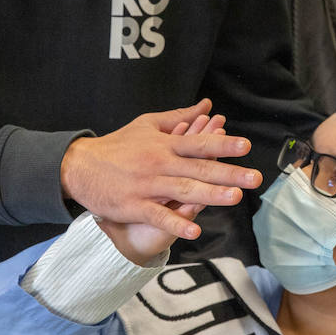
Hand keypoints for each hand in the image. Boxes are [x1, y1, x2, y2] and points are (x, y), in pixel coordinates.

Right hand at [61, 99, 260, 240]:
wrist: (80, 166)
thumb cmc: (116, 145)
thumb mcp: (147, 125)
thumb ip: (179, 117)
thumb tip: (206, 105)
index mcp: (164, 144)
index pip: (198, 143)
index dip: (222, 144)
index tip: (245, 147)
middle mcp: (159, 163)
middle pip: (198, 168)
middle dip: (229, 173)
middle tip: (254, 178)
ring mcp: (147, 185)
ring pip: (183, 190)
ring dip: (210, 195)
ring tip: (235, 198)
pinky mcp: (134, 205)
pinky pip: (158, 215)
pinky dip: (176, 222)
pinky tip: (195, 229)